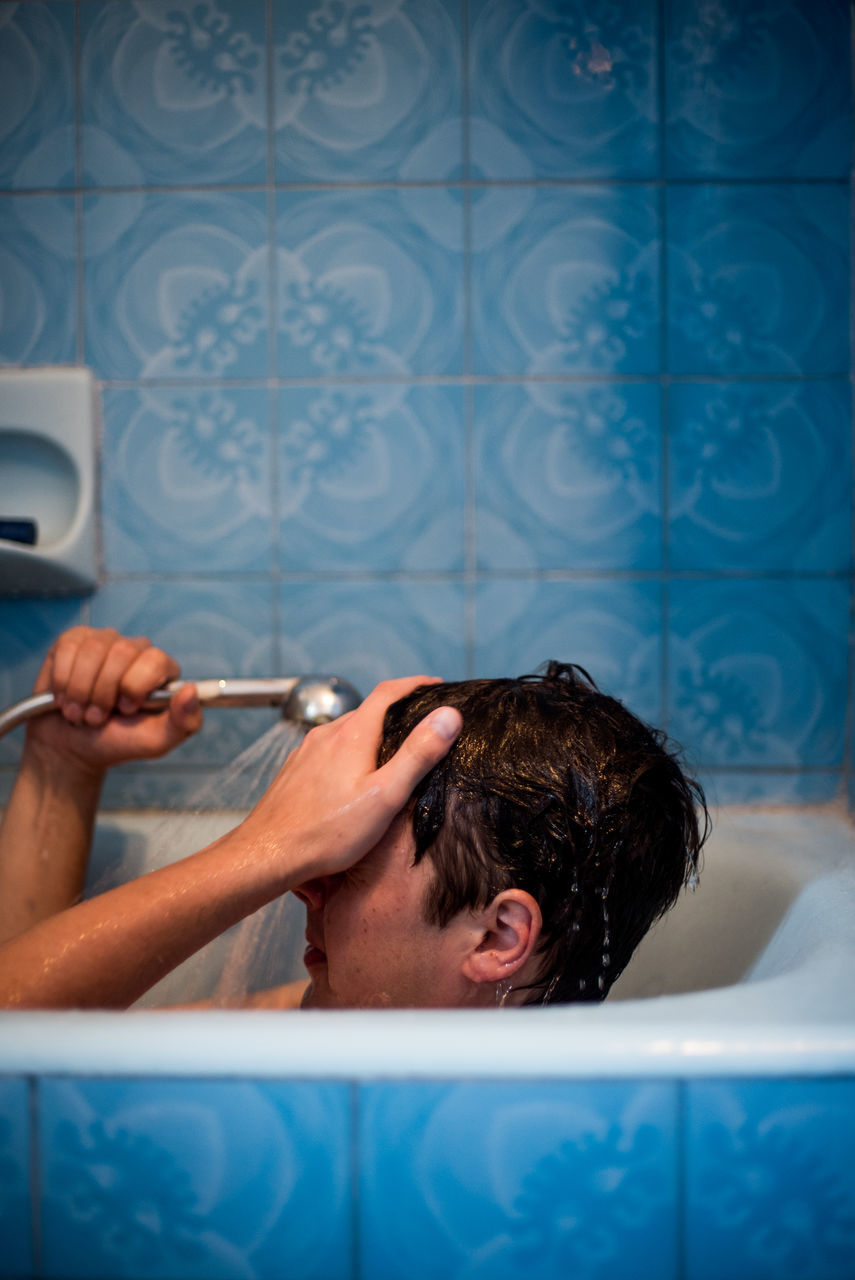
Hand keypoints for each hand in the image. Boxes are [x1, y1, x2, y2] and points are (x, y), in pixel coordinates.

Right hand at [26, 626, 202, 773]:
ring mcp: (105, 641)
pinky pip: (68, 648)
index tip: (125, 710)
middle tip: (97, 718)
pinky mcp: (75, 640)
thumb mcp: (155, 742)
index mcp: (162, 669)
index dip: (135, 686)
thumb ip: (184, 722)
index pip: (155, 660)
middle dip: (104, 693)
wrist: (72, 746)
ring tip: (80, 712)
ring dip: (81, 691)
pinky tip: (64, 697)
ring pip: (93, 651)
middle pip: (122, 653)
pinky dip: (62, 680)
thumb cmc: (117, 741)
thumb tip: (191, 691)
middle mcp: (136, 649)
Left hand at [236, 676, 461, 884]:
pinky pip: (329, 751)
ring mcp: (307, 752)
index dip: (415, 684)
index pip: (388, 692)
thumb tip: (448, 716)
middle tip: (421, 726)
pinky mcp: (296, 770)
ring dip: (372, 735)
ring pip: (347, 732)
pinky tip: (354, 778)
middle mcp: (326, 735)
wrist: (268, 854)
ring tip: (392, 754)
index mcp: (352, 735)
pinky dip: (349, 753)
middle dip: (396, 713)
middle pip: (368, 711)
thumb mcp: (386, 796)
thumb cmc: (327, 832)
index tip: (436, 685)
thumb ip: (418, 754)